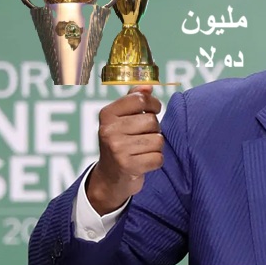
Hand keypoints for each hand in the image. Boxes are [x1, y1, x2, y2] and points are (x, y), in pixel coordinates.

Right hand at [86, 86, 163, 213]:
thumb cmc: (121, 142)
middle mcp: (109, 130)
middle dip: (154, 130)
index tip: (153, 110)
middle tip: (142, 138)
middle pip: (152, 121)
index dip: (153, 105)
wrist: (110, 177)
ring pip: (158, 140)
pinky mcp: (128, 166)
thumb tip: (148, 86)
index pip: (140, 100)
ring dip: (156, 147)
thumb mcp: (121, 119)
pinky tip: (143, 162)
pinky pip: (158, 158)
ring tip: (142, 150)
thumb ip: (134, 100)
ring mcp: (117, 149)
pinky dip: (155, 161)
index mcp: (107, 114)